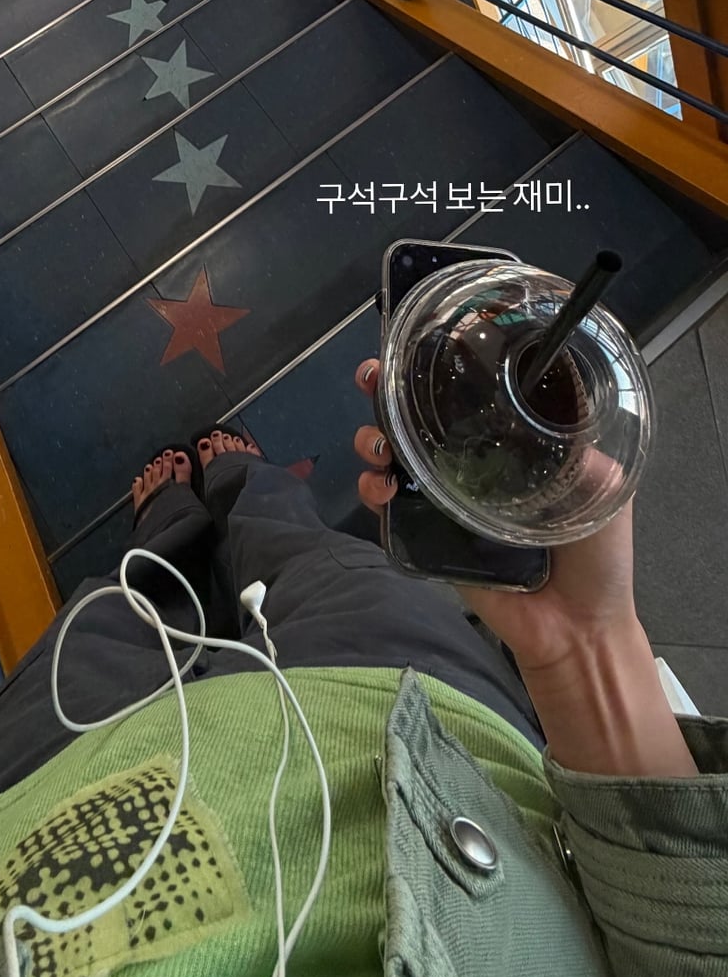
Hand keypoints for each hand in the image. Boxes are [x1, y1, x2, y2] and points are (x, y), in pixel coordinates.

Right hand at [353, 359, 638, 676]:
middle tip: (374, 379)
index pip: (472, 395)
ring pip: (396, 455)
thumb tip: (560, 413)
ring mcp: (449, 499)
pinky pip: (391, 508)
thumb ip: (582, 453)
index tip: (420, 346)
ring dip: (373, 438)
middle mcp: (476, 464)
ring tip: (375, 444)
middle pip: (422, 417)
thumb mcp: (603, 489)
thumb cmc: (598, 560)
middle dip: (389, 391)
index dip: (442, 368)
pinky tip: (379, 487)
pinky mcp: (429, 537)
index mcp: (515, 444)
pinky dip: (373, 491)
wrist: (576, 630)